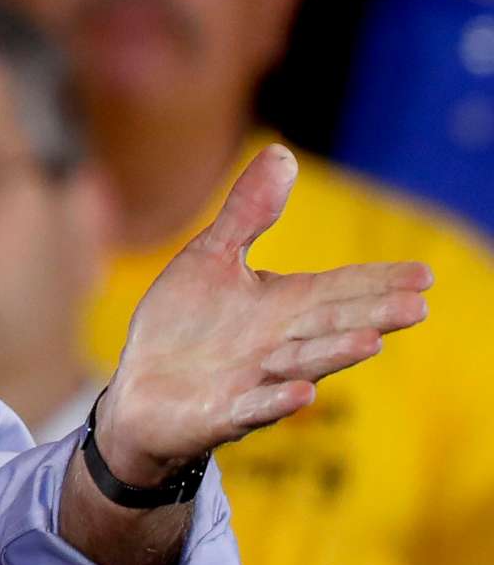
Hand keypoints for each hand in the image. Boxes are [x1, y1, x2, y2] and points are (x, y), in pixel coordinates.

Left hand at [98, 145, 429, 485]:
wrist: (142, 392)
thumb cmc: (184, 325)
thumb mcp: (212, 259)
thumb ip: (248, 214)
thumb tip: (282, 152)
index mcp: (281, 306)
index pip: (338, 289)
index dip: (377, 281)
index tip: (424, 274)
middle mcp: (278, 344)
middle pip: (330, 326)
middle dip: (372, 316)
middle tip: (417, 306)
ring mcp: (254, 381)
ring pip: (302, 365)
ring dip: (334, 354)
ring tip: (371, 341)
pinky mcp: (223, 413)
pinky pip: (253, 408)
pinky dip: (277, 401)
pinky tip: (303, 393)